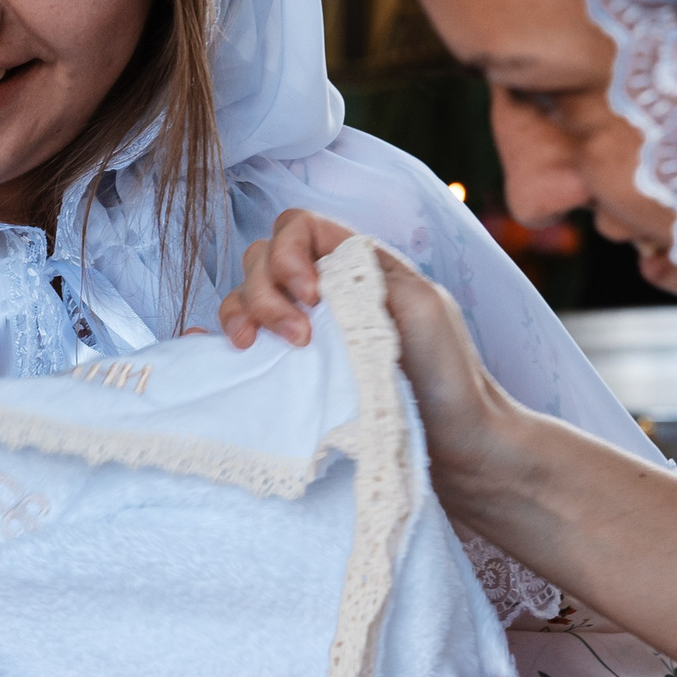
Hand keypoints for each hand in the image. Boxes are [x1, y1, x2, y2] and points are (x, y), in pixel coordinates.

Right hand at [219, 208, 522, 494]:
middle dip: (264, 292)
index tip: (312, 298)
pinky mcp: (293, 377)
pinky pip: (242, 344)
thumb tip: (312, 273)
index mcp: (358, 267)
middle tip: (300, 340)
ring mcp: (306, 336)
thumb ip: (369, 273)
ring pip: (244, 298)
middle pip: (261, 259)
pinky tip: (221, 352)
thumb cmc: (450, 376)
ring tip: (257, 352)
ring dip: (241, 316)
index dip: (289, 254)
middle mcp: (326, 294)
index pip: (298, 228)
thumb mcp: (423, 306)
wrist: (459, 449)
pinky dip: (216, 340)